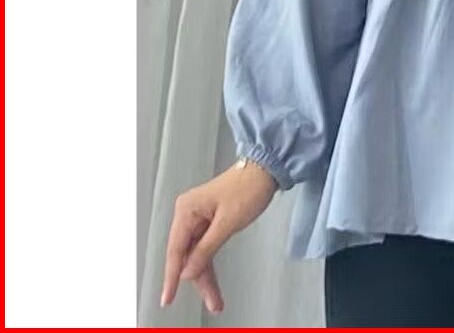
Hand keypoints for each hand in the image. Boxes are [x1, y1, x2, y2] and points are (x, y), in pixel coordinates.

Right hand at [161, 160, 277, 312]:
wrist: (266, 169)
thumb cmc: (248, 189)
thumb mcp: (228, 223)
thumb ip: (205, 250)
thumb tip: (186, 273)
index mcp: (187, 209)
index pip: (176, 250)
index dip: (172, 277)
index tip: (168, 298)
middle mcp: (188, 213)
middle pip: (187, 255)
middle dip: (198, 280)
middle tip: (212, 302)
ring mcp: (198, 217)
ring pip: (196, 254)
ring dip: (205, 276)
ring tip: (215, 300)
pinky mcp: (209, 220)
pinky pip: (204, 246)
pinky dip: (209, 262)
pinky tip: (212, 281)